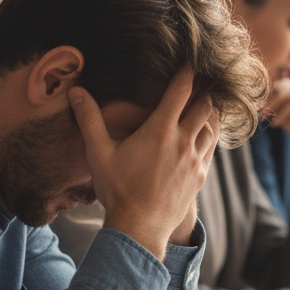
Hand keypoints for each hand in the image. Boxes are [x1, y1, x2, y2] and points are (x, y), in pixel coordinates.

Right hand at [68, 66, 217, 259]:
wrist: (139, 228)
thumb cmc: (117, 190)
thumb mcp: (99, 153)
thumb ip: (89, 119)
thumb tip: (76, 92)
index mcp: (160, 130)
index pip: (182, 90)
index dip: (188, 72)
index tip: (190, 61)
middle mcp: (184, 141)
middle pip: (205, 104)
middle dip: (203, 90)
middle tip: (201, 79)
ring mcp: (195, 159)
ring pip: (213, 125)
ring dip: (209, 111)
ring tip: (204, 102)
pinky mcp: (201, 175)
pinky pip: (212, 146)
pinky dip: (209, 133)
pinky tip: (203, 133)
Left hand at [267, 76, 289, 203]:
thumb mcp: (283, 114)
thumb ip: (274, 107)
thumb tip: (257, 105)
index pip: (280, 85)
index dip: (268, 98)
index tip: (259, 111)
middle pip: (287, 90)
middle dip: (273, 104)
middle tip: (264, 116)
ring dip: (283, 113)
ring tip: (275, 124)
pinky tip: (289, 126)